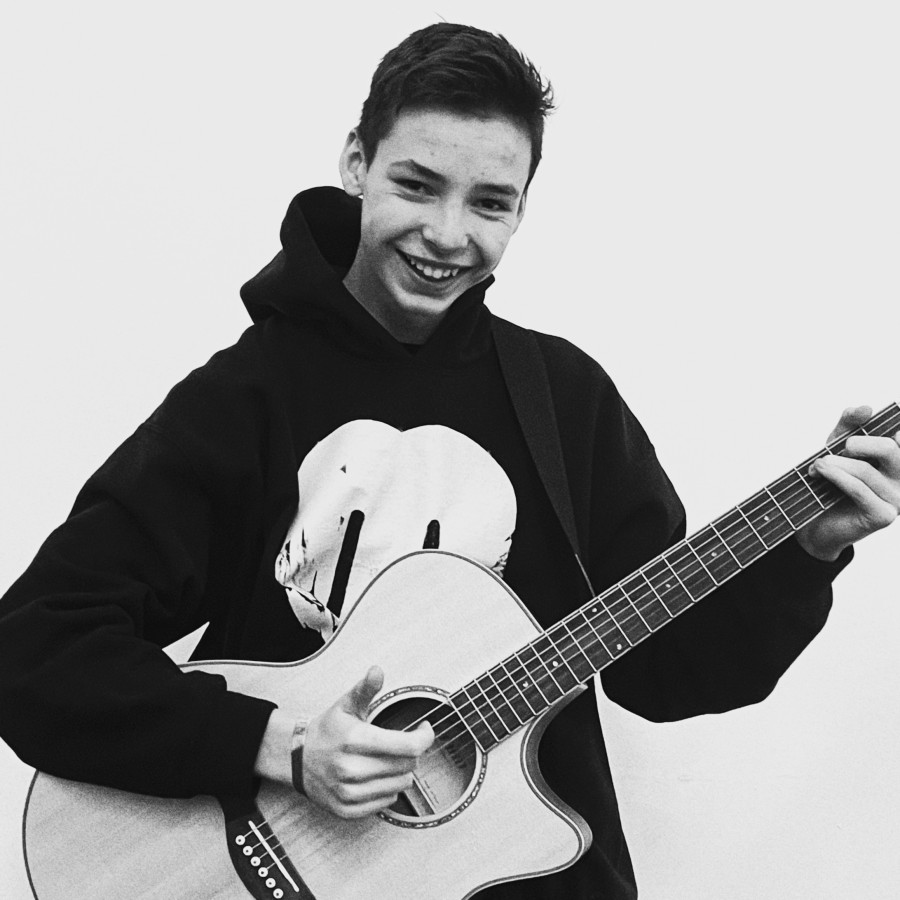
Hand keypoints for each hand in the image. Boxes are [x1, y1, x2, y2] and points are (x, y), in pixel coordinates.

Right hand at [302, 666, 433, 818]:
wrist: (297, 758)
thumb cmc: (327, 730)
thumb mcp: (346, 704)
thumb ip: (365, 688)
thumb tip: (377, 671)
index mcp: (355, 740)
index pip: (408, 746)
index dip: (424, 737)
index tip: (424, 729)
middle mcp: (352, 769)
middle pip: (408, 766)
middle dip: (411, 752)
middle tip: (400, 743)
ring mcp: (349, 792)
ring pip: (401, 785)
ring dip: (400, 771)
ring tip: (386, 759)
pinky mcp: (348, 809)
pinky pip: (387, 802)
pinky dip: (387, 789)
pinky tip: (376, 776)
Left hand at [796, 406, 899, 560]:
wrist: (816, 521)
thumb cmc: (831, 481)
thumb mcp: (837, 446)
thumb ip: (850, 424)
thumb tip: (865, 408)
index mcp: (899, 458)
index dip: (897, 429)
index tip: (888, 429)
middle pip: (890, 448)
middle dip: (859, 443)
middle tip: (841, 447)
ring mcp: (897, 499)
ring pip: (866, 470)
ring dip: (834, 463)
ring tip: (817, 465)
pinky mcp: (884, 516)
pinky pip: (858, 489)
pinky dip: (835, 477)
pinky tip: (820, 472)